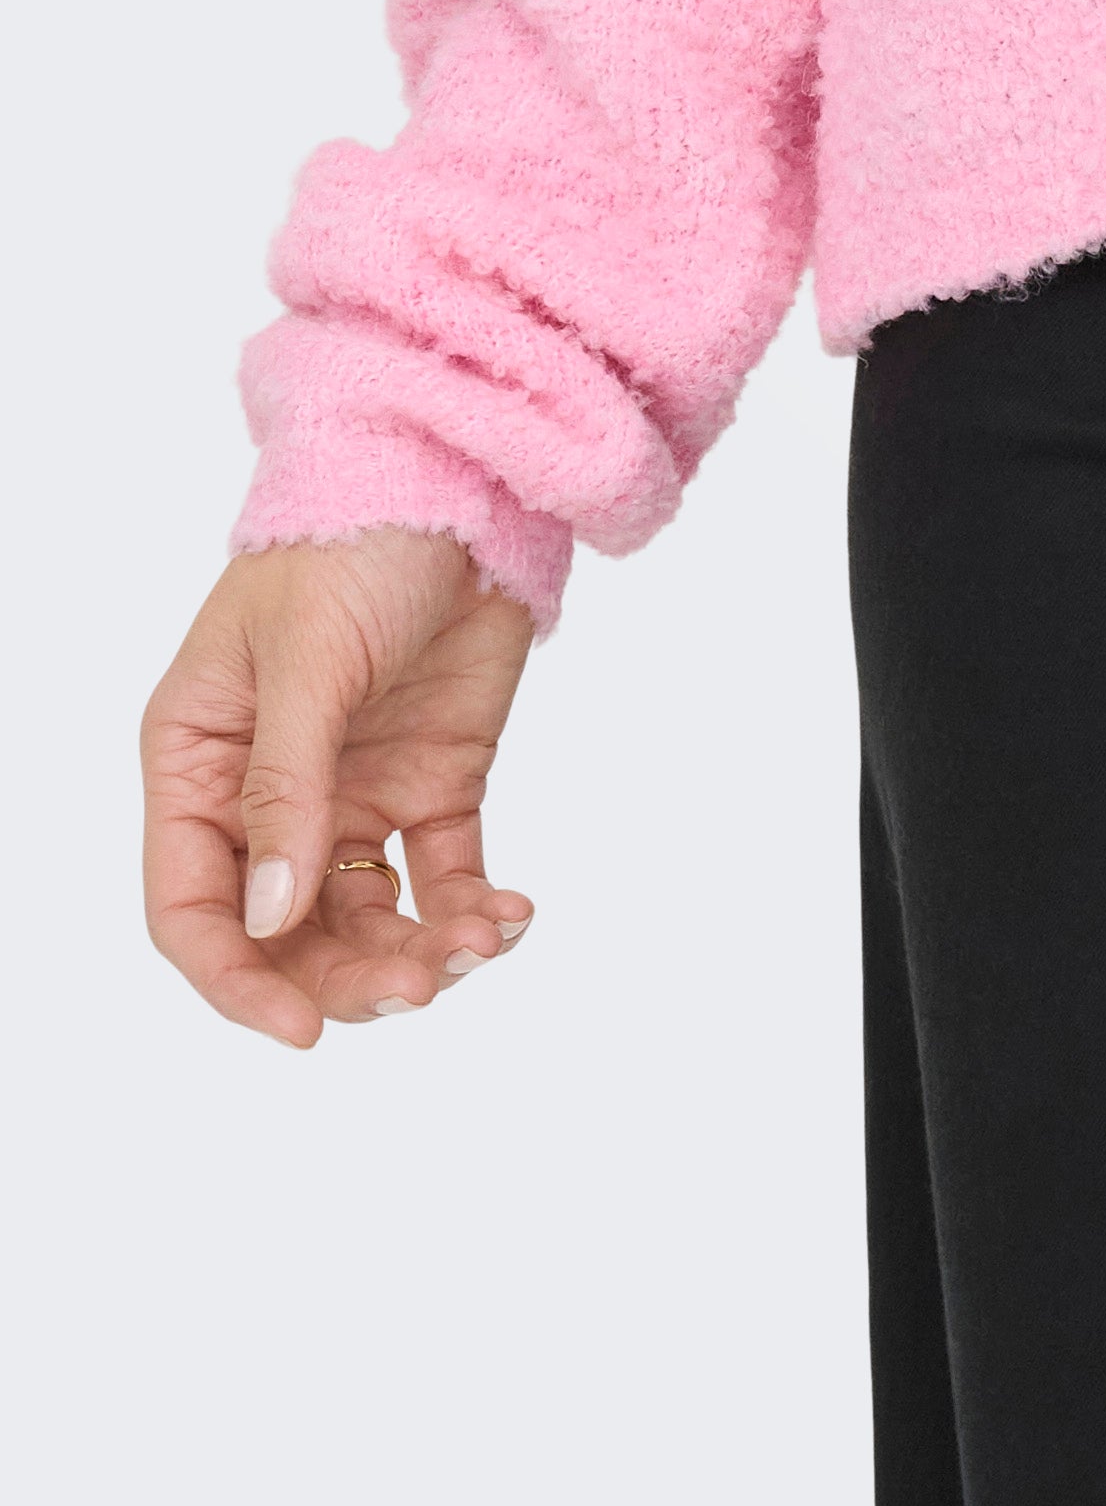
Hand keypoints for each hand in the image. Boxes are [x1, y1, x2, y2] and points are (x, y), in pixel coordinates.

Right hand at [142, 529, 537, 1048]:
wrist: (467, 476)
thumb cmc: (352, 542)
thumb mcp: (308, 662)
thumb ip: (286, 792)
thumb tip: (267, 921)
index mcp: (199, 762)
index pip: (192, 906)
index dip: (236, 980)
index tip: (303, 1030)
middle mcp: (266, 793)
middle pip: (284, 933)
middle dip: (348, 977)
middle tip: (420, 987)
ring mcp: (352, 792)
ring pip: (367, 920)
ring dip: (418, 952)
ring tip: (482, 944)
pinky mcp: (433, 781)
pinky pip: (442, 876)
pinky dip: (473, 909)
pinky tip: (512, 914)